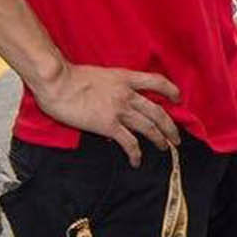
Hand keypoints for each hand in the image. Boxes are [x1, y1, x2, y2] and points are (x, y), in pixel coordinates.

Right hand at [31, 63, 180, 166]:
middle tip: (176, 137)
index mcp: (126, 78)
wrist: (58, 82)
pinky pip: (129, 142)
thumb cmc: (71, 77)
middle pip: (158, 112)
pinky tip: (137, 161)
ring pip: (149, 128)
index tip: (177, 99)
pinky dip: (136, 153)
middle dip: (170, 126)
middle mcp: (128, 94)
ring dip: (159, 140)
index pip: (157, 82)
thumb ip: (113, 86)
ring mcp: (120, 110)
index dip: (171, 90)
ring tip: (164, 148)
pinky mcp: (108, 125)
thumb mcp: (101, 75)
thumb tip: (117, 101)